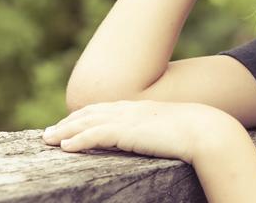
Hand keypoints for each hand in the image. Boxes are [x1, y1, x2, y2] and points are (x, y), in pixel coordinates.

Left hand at [42, 100, 233, 164]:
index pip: (107, 109)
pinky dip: (78, 140)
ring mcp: (129, 119)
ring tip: (49, 139)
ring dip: (65, 131)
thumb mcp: (175, 126)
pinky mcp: (128, 132)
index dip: (87, 115)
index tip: (72, 122)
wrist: (206, 130)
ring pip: (88, 122)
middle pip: (92, 112)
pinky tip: (66, 147)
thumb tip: (160, 135)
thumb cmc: (198, 131)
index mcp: (143, 107)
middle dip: (69, 121)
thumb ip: (161, 128)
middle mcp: (132, 109)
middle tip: (50, 131)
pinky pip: (95, 136)